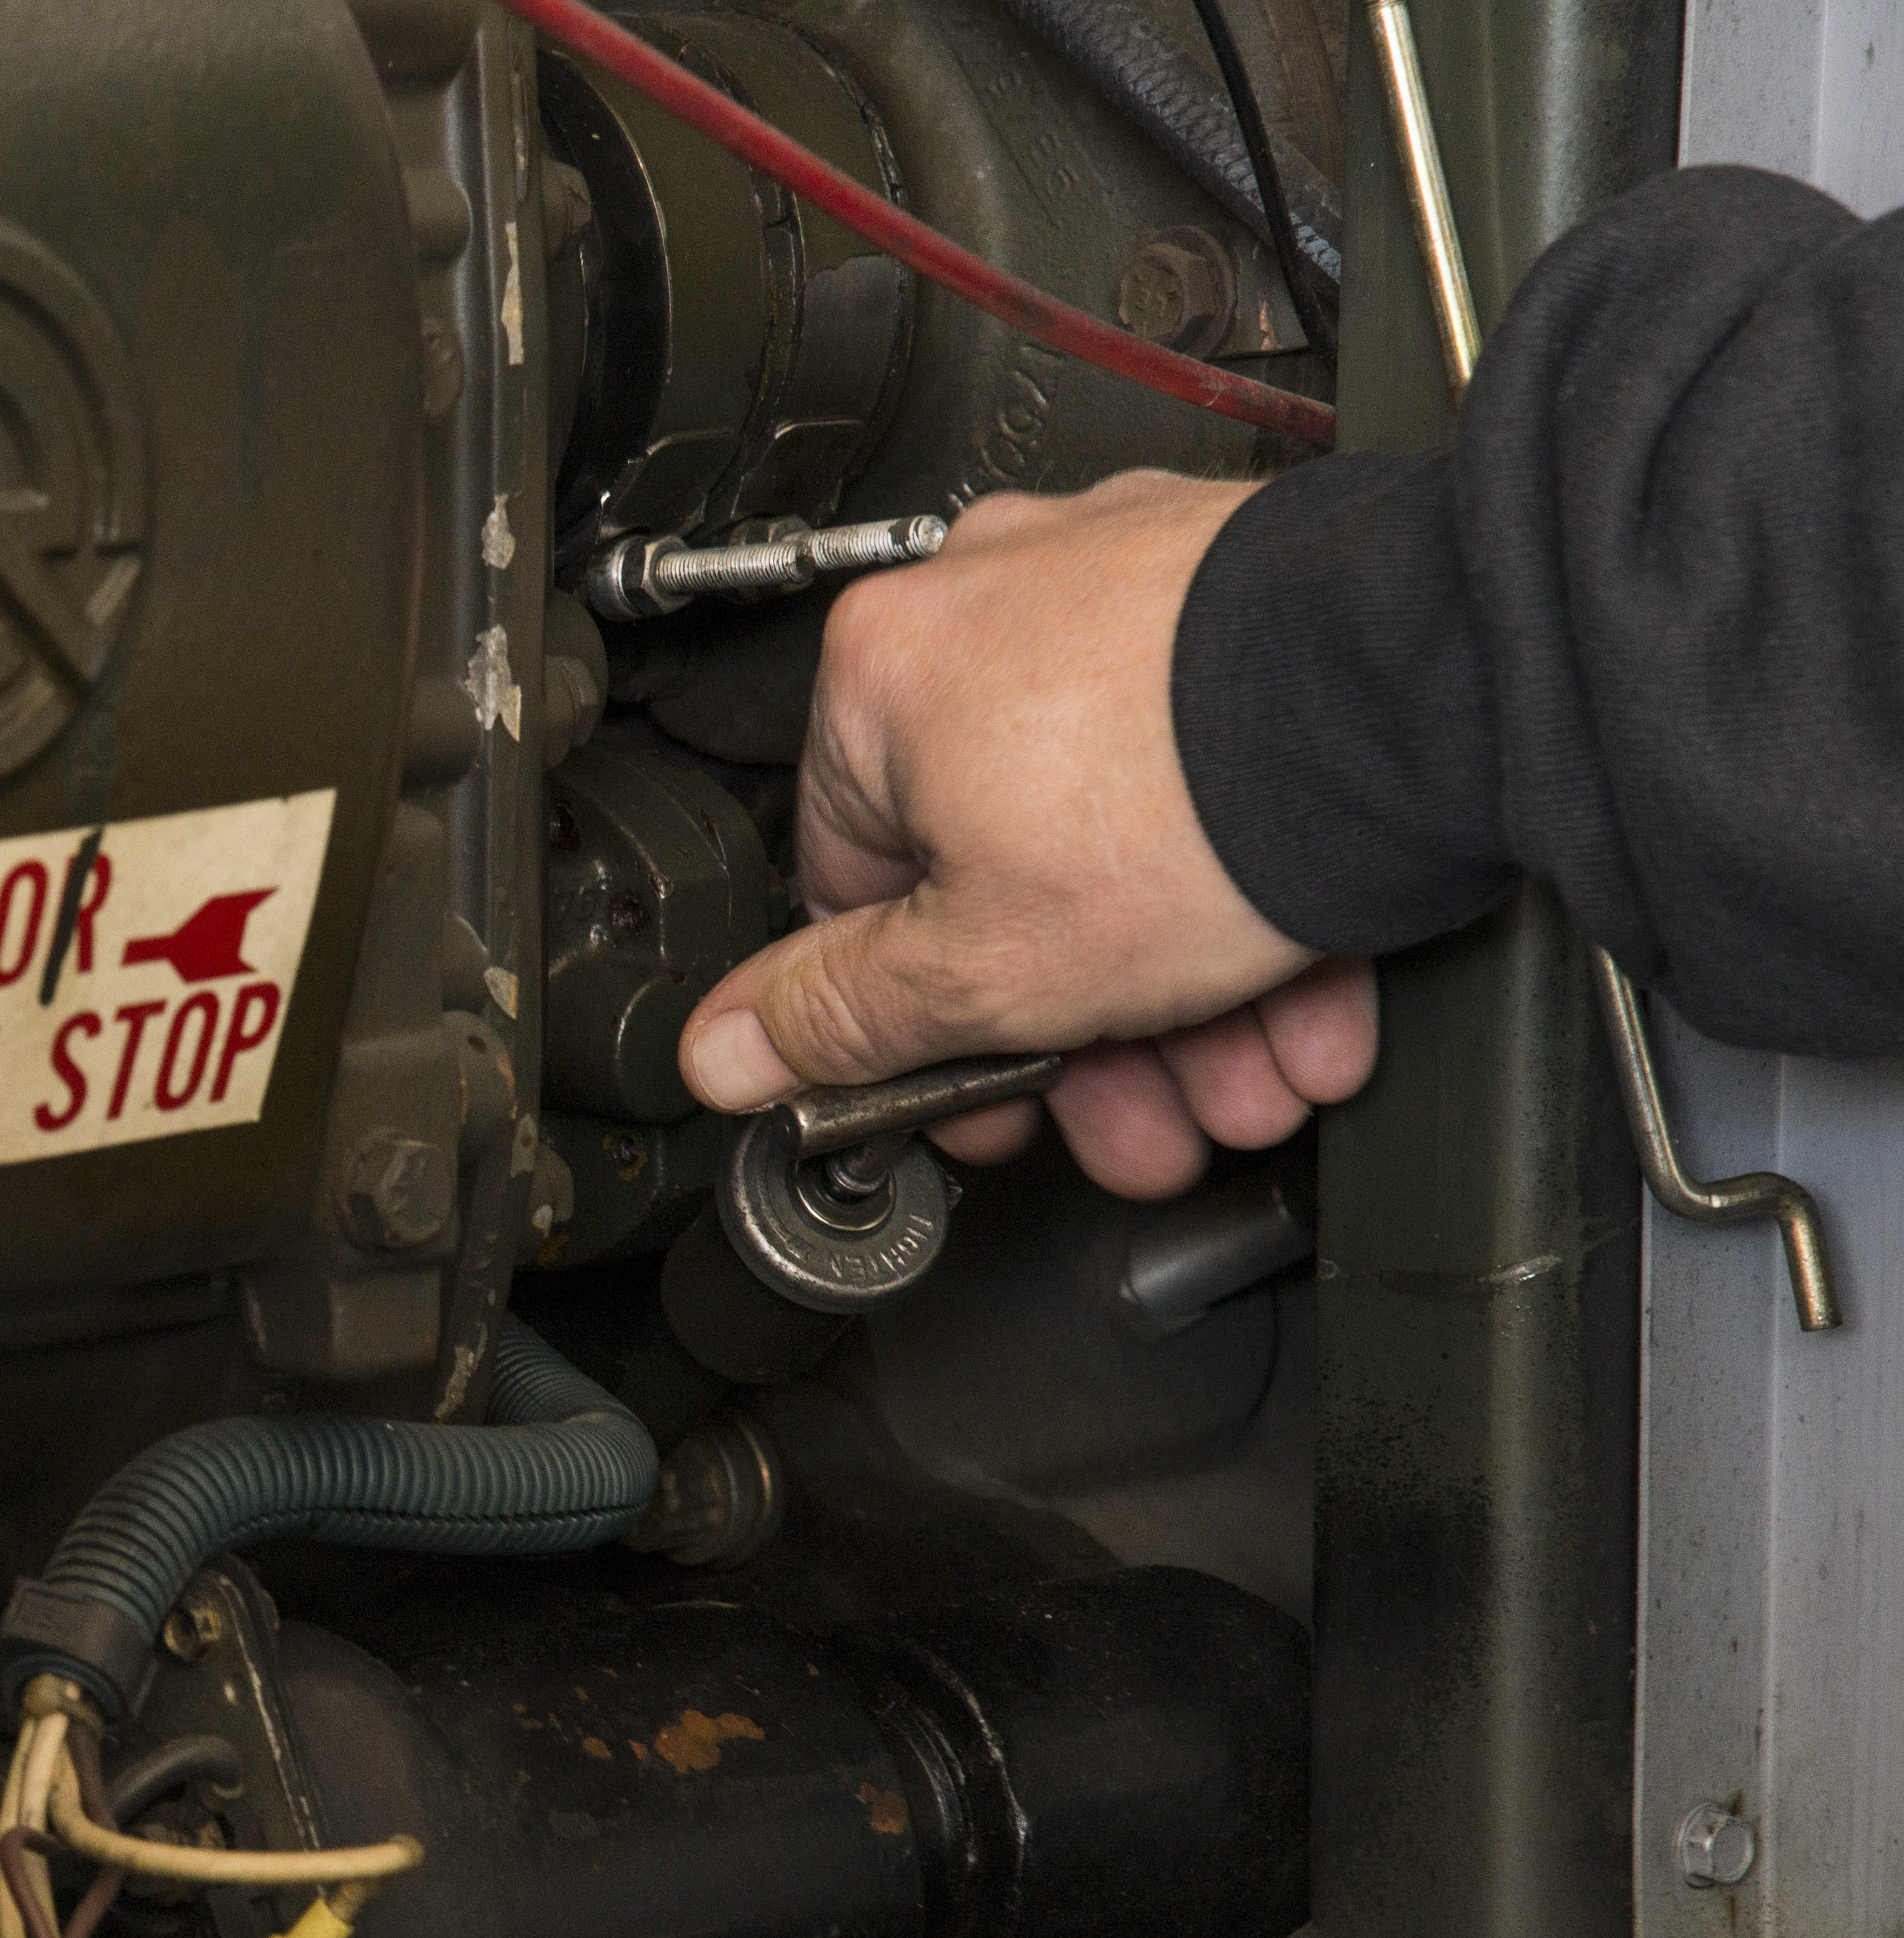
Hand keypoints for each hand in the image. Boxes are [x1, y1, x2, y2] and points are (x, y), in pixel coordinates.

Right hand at [675, 468, 1376, 1198]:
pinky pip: (1220, 783)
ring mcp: (1133, 595)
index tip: (983, 1098)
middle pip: (1010, 881)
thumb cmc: (1205, 796)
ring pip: (1131, 846)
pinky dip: (1255, 899)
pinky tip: (1305, 999)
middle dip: (1089, 1041)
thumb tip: (723, 1048)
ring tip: (1247, 1082)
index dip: (924, 1028)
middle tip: (1137, 1119)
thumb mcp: (983, 969)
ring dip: (1188, 1002)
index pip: (857, 889)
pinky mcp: (1252, 609)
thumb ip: (843, 1017)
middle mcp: (1000, 605)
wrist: (1436, 695)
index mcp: (889, 675)